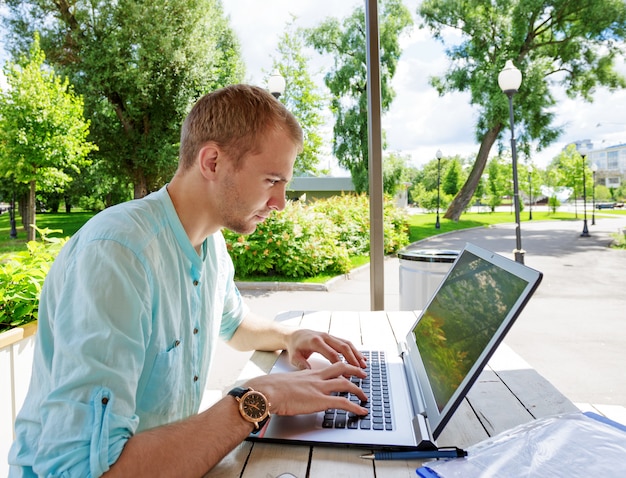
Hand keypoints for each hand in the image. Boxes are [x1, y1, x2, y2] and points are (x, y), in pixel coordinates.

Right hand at [246, 362, 367, 416]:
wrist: (268, 391)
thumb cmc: (272, 389)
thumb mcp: (287, 383)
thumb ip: (296, 386)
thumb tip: (296, 392)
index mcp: (309, 373)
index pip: (330, 367)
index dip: (342, 367)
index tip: (348, 369)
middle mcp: (317, 378)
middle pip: (341, 368)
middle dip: (355, 370)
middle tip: (363, 374)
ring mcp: (319, 388)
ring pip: (346, 384)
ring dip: (358, 390)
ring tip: (365, 397)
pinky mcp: (320, 400)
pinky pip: (343, 402)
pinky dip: (355, 407)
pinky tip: (361, 411)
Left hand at [285, 329, 366, 369]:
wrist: (294, 334)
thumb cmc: (294, 347)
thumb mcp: (294, 357)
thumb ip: (302, 365)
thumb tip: (312, 373)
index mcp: (315, 342)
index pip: (331, 354)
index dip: (340, 365)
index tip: (346, 376)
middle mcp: (324, 337)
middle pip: (342, 347)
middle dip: (353, 359)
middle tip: (360, 370)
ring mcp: (329, 336)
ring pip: (346, 344)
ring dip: (356, 354)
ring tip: (364, 365)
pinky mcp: (332, 337)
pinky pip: (345, 343)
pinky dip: (354, 350)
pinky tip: (361, 357)